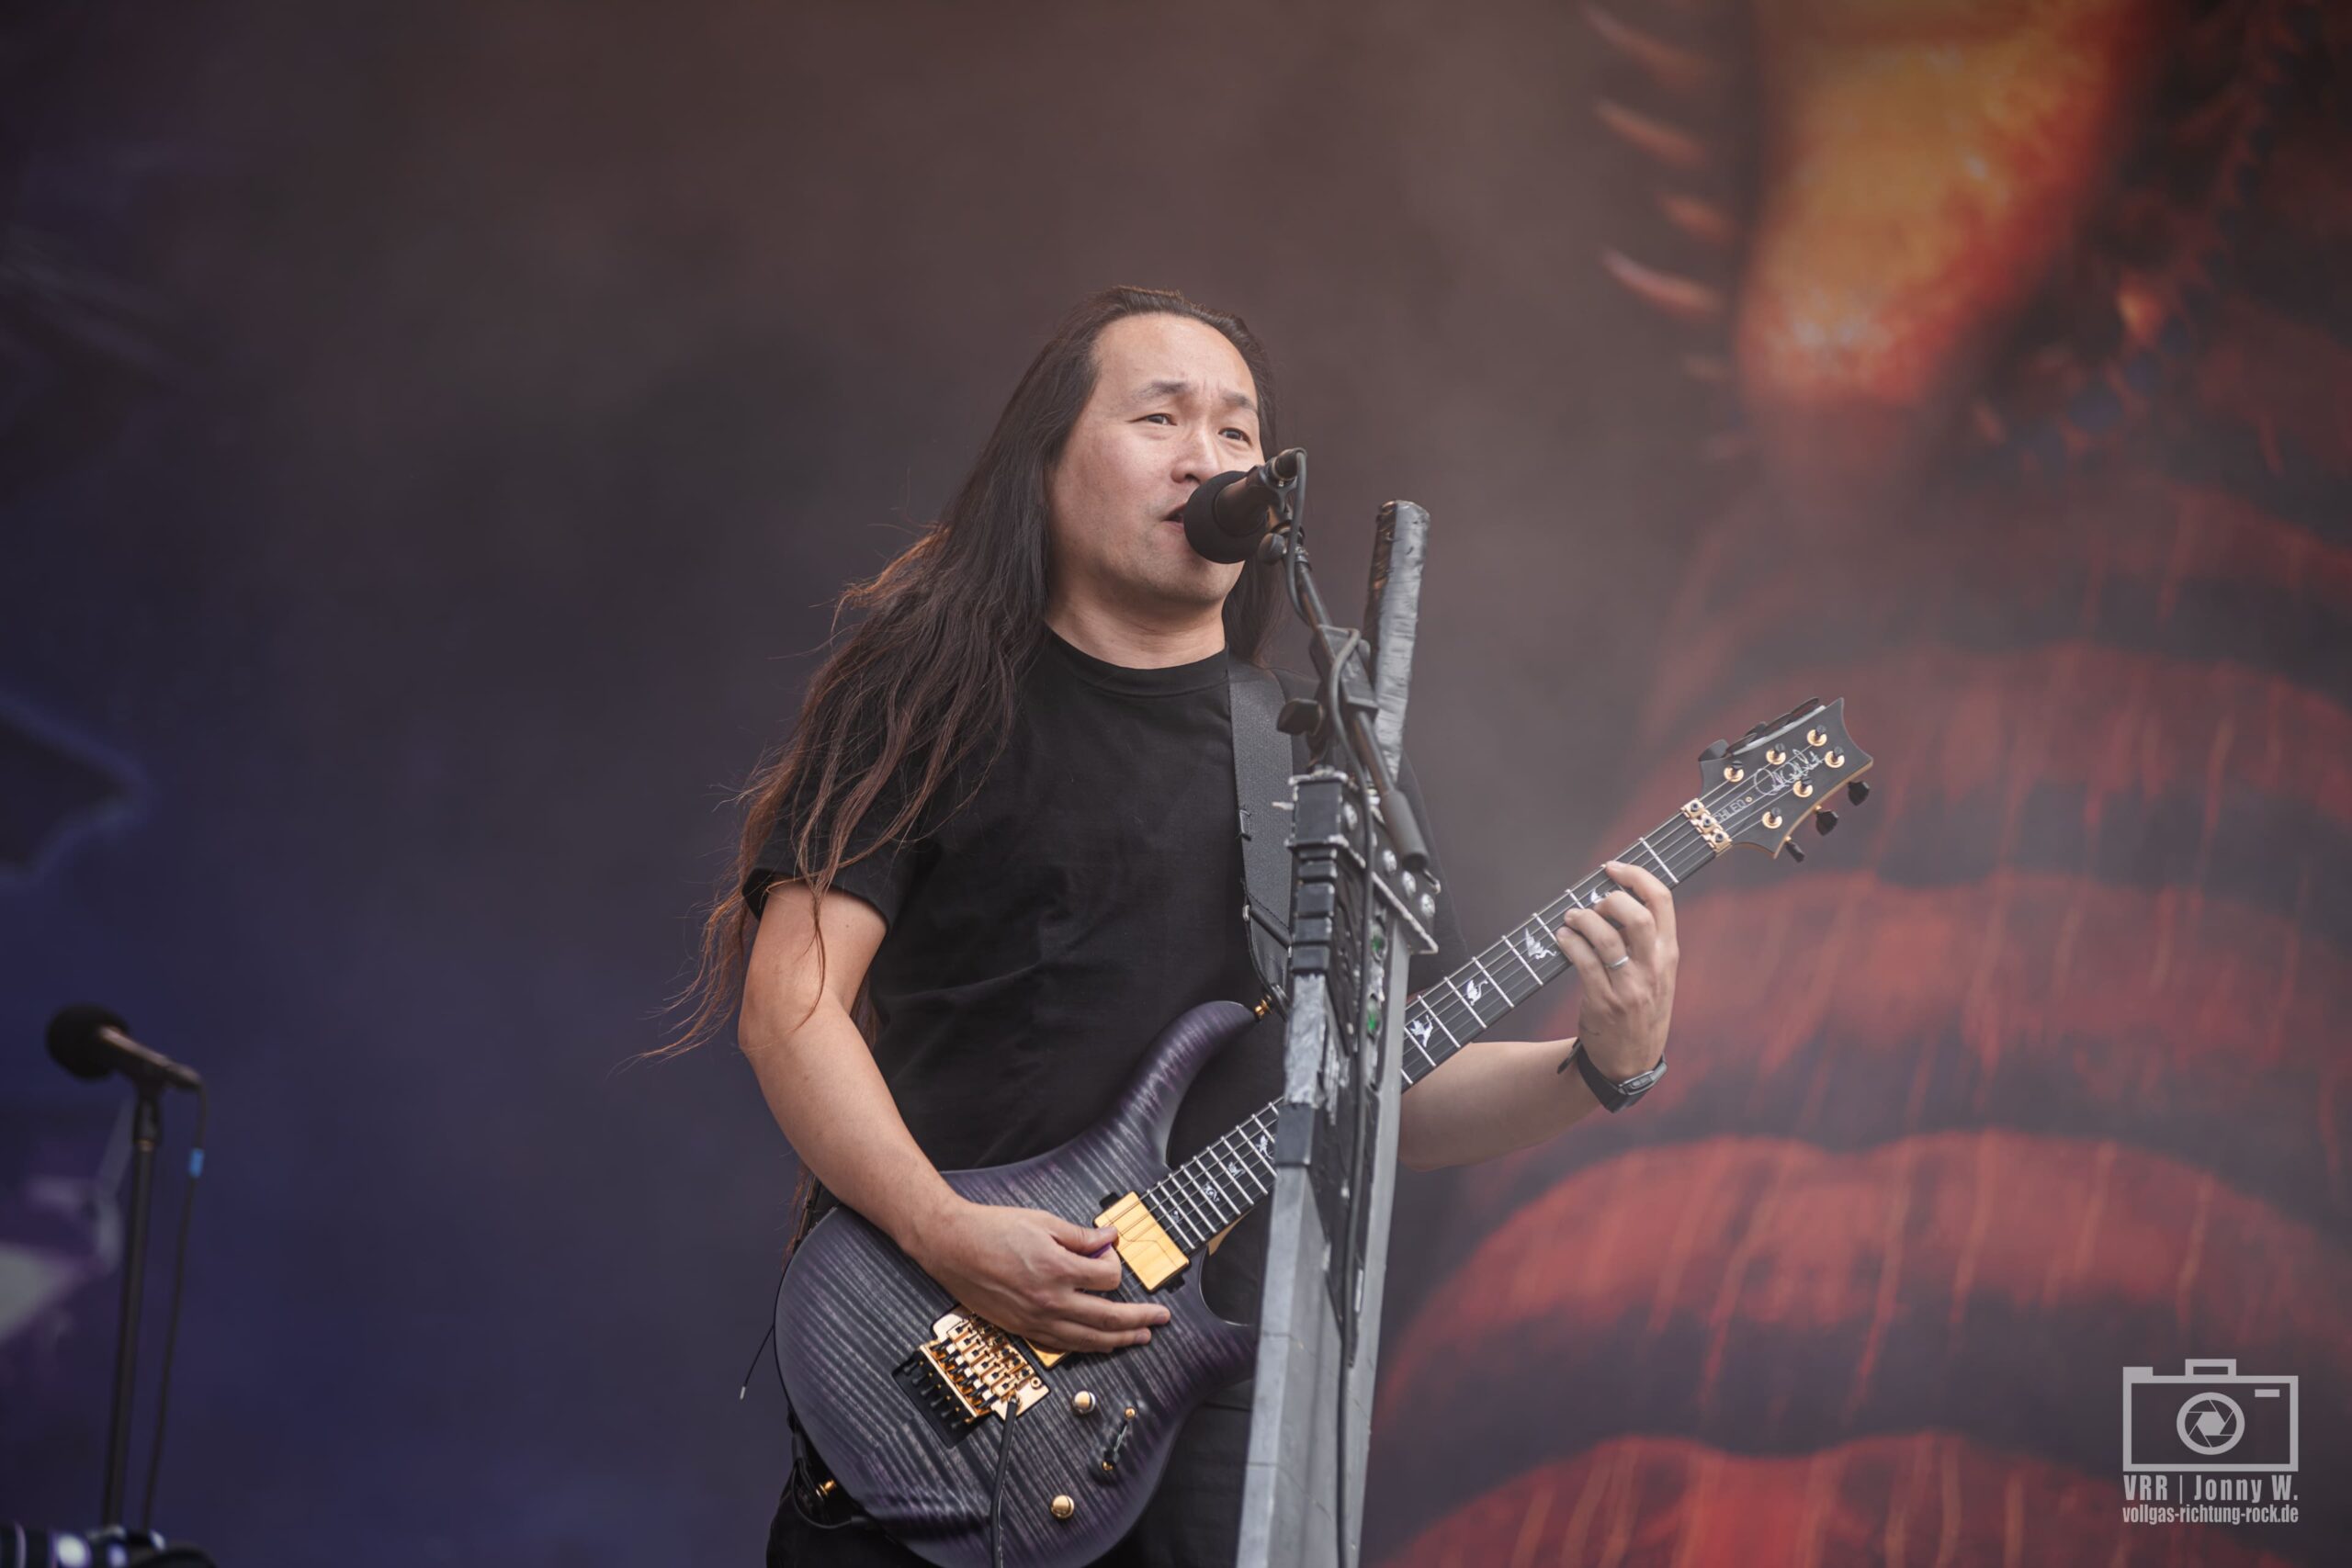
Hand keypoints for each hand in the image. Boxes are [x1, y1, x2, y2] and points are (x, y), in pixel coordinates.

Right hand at [905, 1196, 1169, 1354]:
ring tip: (1139, 1337)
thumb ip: (1080, 1236)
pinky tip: (1099, 1344)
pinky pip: (1062, 1345)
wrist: (951, 1245)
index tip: (1112, 1255)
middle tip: (1160, 1319)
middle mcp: (1049, 1300)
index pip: (1107, 1278)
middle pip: (1106, 1318)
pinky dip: (1086, 1347)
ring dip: (1118, 1339)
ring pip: (1087, 1339)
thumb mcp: (1042, 1222)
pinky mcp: (1022, 1328)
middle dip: (1139, 1319)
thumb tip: (1109, 1240)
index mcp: (1057, 1269)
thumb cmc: (991, 1229)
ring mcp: (1035, 1319)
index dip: (1116, 1266)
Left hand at [1555, 859, 1678, 1082]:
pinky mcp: (1604, 1002)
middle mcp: (1654, 969)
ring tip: (1570, 919)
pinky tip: (1562, 939)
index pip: (1663, 902)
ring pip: (1605, 938)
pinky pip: (1583, 963)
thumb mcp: (1658, 976)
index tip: (1613, 868)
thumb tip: (1613, 899)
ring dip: (1581, 920)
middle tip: (1593, 902)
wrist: (1630, 1063)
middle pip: (1637, 916)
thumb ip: (1645, 942)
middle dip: (1610, 899)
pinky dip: (1568, 943)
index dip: (1637, 876)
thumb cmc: (1641, 1011)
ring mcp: (1630, 988)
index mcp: (1669, 955)